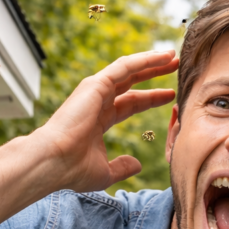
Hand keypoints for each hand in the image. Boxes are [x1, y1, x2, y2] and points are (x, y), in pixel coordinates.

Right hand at [35, 50, 178, 192]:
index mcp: (99, 120)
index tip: (170, 95)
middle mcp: (96, 102)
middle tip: (175, 66)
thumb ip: (122, 167)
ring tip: (173, 55)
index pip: (130, 104)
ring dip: (151, 61)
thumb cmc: (72, 169)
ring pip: (128, 70)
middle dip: (153, 74)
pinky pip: (124, 66)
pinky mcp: (95, 84)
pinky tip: (161, 56)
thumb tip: (137, 164)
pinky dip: (144, 60)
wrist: (54, 162)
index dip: (150, 99)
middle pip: (131, 82)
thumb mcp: (105, 172)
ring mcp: (95, 91)